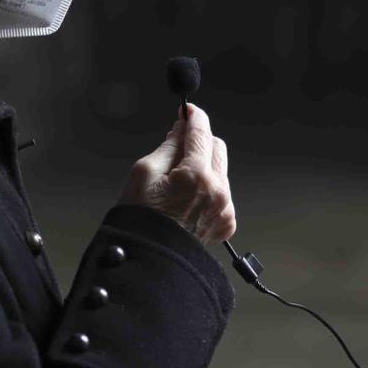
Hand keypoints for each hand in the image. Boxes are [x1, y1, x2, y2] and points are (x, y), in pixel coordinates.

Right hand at [124, 104, 236, 244]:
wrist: (149, 257)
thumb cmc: (141, 218)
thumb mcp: (144, 172)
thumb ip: (168, 146)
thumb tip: (182, 129)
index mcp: (197, 176)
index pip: (201, 134)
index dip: (193, 117)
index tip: (188, 110)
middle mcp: (218, 191)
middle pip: (217, 148)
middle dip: (199, 142)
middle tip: (177, 146)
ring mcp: (225, 209)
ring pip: (220, 170)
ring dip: (203, 166)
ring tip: (177, 183)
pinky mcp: (226, 222)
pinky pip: (222, 193)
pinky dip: (208, 189)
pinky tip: (187, 200)